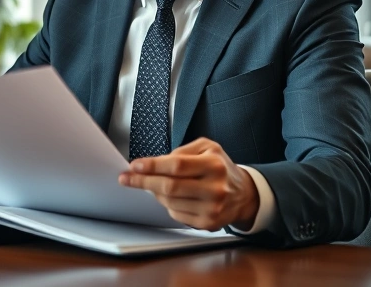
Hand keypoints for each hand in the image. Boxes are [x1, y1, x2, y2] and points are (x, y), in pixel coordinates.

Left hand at [118, 137, 259, 230]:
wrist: (244, 194)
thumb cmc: (220, 167)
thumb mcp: (207, 148)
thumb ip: (182, 150)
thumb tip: (155, 163)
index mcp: (214, 165)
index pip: (176, 166)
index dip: (152, 166)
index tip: (134, 165)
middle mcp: (215, 188)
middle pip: (170, 187)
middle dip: (143, 182)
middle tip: (126, 178)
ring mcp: (212, 208)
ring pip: (170, 202)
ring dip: (155, 193)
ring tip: (152, 184)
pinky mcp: (208, 223)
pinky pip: (176, 215)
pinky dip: (168, 205)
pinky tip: (170, 197)